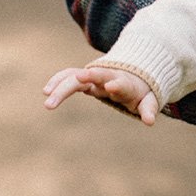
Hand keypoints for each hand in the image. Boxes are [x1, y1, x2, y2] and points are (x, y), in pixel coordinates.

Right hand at [43, 65, 158, 124]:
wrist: (132, 73)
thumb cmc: (140, 91)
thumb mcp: (148, 100)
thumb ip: (149, 109)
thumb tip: (150, 122)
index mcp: (125, 83)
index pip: (121, 82)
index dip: (117, 84)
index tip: (111, 86)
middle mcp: (108, 76)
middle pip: (96, 75)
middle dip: (85, 77)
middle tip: (76, 80)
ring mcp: (94, 76)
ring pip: (77, 76)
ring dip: (62, 85)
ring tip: (47, 97)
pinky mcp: (84, 78)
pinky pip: (68, 76)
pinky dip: (58, 81)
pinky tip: (46, 90)